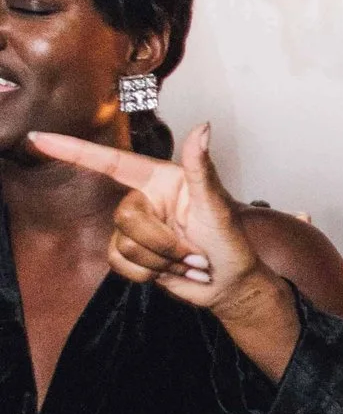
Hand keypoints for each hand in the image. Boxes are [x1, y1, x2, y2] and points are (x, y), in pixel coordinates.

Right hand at [31, 120, 258, 306]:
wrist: (229, 285)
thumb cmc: (230, 242)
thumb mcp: (216, 204)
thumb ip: (201, 167)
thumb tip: (203, 128)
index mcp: (160, 179)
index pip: (111, 162)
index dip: (74, 150)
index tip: (40, 139)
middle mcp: (145, 199)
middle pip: (123, 217)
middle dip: (161, 242)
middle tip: (193, 252)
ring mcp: (137, 229)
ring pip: (122, 243)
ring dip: (160, 261)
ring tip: (188, 263)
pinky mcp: (132, 255)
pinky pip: (119, 263)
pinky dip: (148, 274)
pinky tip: (172, 273)